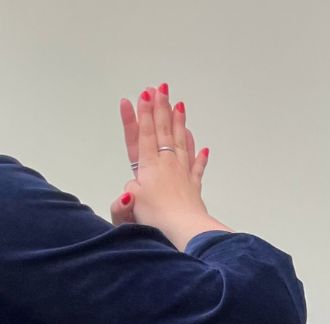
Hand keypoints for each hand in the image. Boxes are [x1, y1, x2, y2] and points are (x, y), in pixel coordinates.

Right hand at [109, 85, 212, 235]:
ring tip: (179, 104)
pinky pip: (197, 168)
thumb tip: (131, 189)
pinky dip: (200, 157)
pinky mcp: (193, 187)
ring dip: (179, 123)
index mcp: (148, 167)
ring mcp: (182, 174)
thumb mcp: (129, 207)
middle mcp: (166, 165)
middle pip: (162, 131)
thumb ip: (126, 195)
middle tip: (161, 88)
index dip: (141, 115)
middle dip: (160, 108)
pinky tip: (204, 148)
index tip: (142, 96)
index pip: (143, 135)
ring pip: (180, 142)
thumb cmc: (155, 218)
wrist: (183, 230)